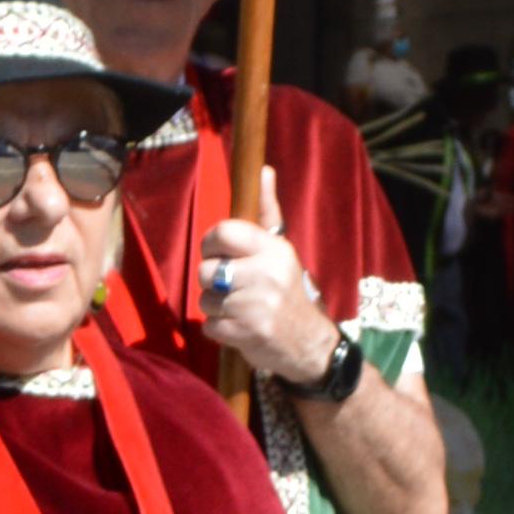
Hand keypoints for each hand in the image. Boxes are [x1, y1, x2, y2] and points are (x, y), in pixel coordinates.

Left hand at [196, 172, 331, 379]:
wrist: (308, 344)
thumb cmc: (287, 291)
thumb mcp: (281, 251)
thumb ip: (267, 212)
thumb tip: (263, 169)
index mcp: (274, 250)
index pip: (223, 233)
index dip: (211, 245)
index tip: (220, 254)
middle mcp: (267, 275)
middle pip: (205, 270)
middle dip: (211, 281)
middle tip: (233, 287)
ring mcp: (256, 306)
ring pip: (204, 299)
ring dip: (216, 307)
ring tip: (241, 308)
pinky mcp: (246, 333)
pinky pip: (209, 325)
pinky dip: (219, 329)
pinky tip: (241, 327)